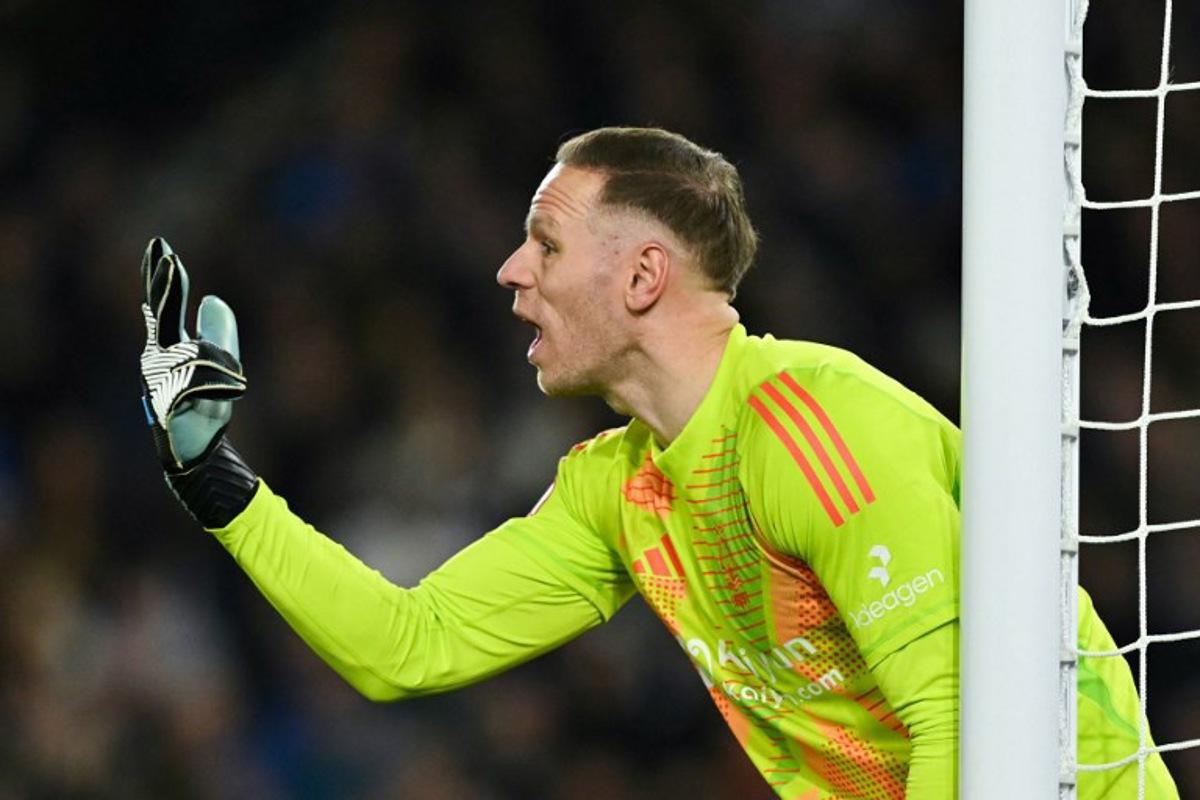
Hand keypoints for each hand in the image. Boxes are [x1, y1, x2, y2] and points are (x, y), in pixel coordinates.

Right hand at [139, 238, 246, 469]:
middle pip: (164, 316)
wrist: (197, 447)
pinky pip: (199, 388)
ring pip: (190, 352)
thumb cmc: (204, 404)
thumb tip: (213, 297)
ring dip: (209, 349)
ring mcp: (165, 381)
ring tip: (219, 355)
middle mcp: (161, 358)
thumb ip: (217, 330)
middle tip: (166, 256)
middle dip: (166, 287)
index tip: (161, 246)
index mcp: (168, 344)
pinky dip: (217, 385)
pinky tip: (233, 386)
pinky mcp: (175, 406)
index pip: (164, 303)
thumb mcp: (219, 360)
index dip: (161, 276)